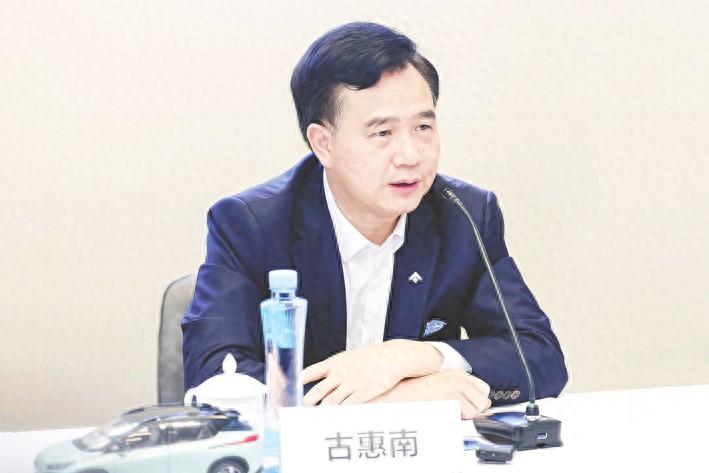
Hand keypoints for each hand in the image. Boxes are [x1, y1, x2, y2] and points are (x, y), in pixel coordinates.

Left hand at [302, 339, 442, 405]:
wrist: (392, 357)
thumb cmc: (370, 357)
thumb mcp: (348, 357)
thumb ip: (334, 367)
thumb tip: (318, 374)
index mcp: (334, 362)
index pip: (310, 372)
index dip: (299, 382)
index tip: (292, 389)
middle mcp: (340, 373)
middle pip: (316, 392)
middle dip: (307, 403)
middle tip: (302, 410)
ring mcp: (351, 384)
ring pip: (330, 403)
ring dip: (321, 412)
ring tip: (315, 418)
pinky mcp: (363, 394)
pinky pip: (346, 408)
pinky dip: (338, 415)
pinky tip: (334, 419)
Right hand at [370, 370, 491, 419]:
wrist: (400, 393)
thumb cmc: (418, 391)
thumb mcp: (441, 383)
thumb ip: (460, 389)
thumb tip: (480, 404)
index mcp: (457, 374)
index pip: (484, 389)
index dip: (478, 400)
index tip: (471, 405)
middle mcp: (458, 379)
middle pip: (483, 401)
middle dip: (474, 410)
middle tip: (459, 411)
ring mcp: (454, 388)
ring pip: (476, 410)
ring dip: (466, 415)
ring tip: (449, 411)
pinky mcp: (449, 399)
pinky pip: (465, 415)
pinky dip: (458, 419)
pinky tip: (444, 413)